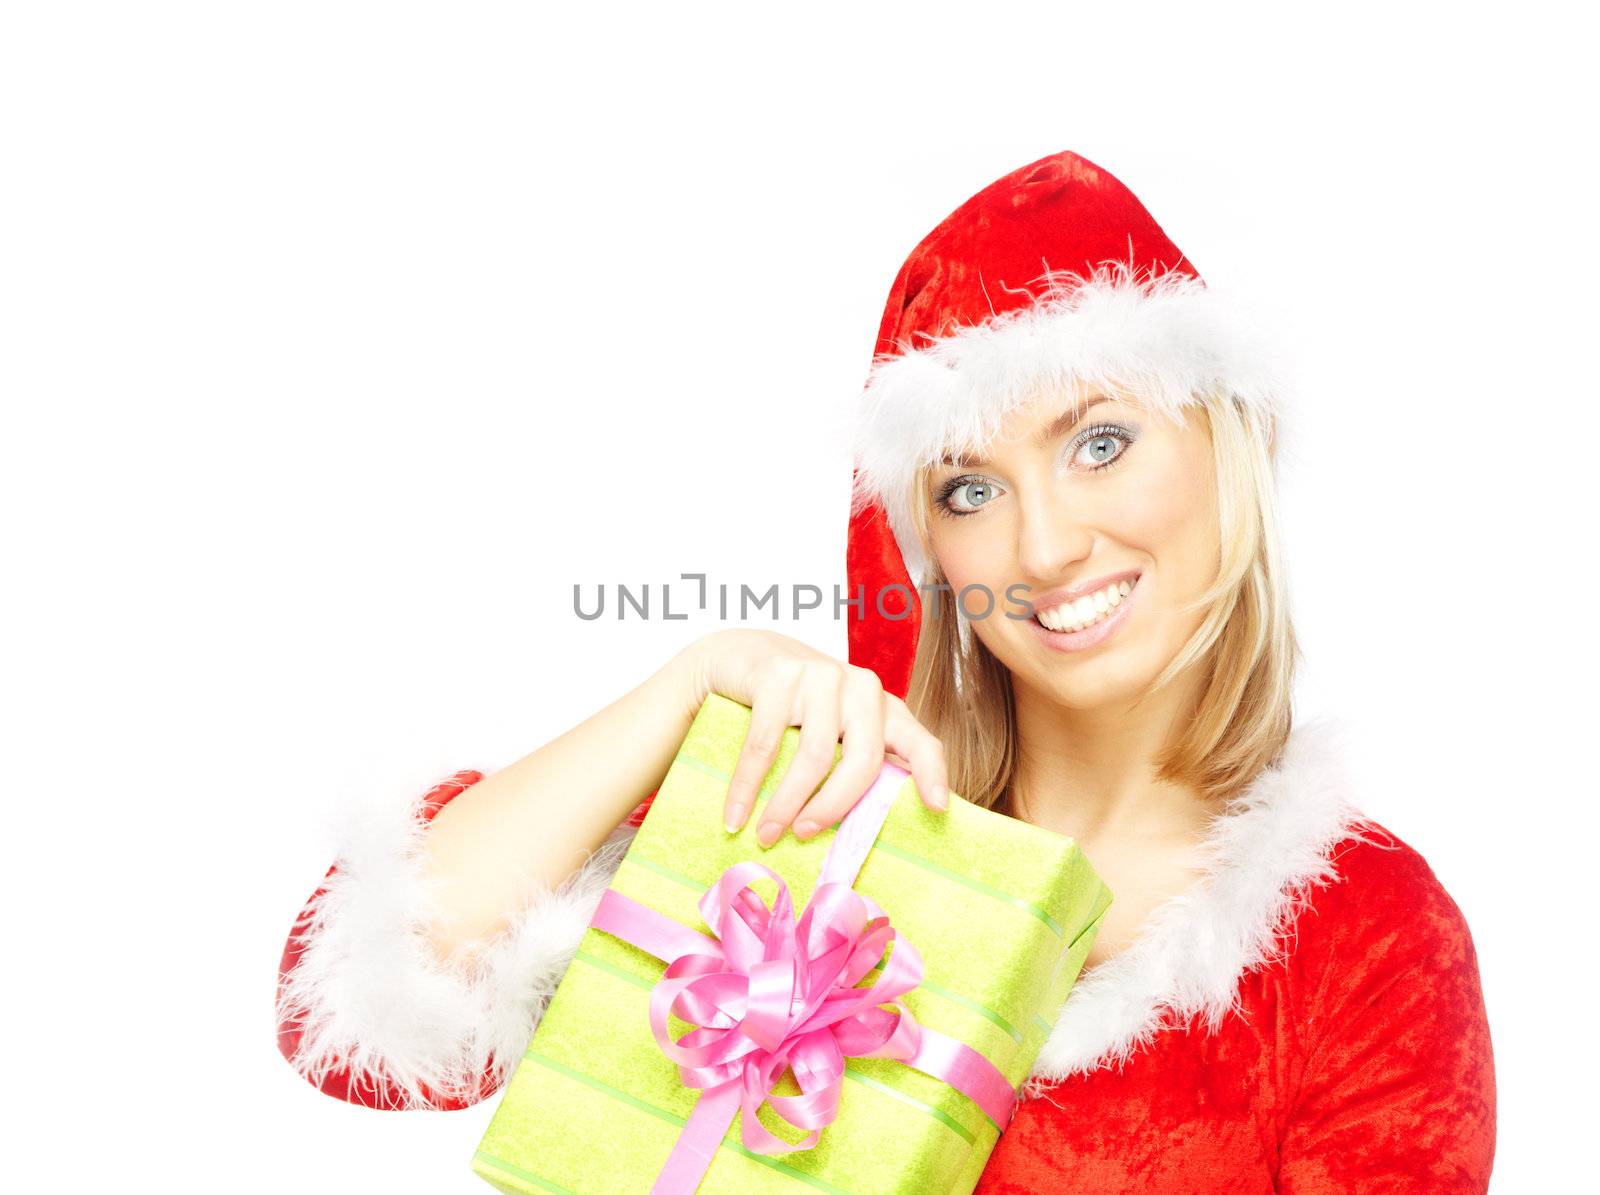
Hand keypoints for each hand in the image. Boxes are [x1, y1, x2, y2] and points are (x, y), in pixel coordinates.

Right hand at [681, 629, 948, 847]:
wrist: (737, 655)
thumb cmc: (791, 709)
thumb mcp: (831, 731)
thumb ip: (850, 764)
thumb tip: (856, 834)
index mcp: (882, 707)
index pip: (919, 741)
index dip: (932, 774)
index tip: (936, 808)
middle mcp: (860, 686)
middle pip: (863, 760)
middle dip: (833, 806)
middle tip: (805, 836)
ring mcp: (821, 675)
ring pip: (814, 756)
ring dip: (786, 804)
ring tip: (766, 835)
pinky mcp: (779, 675)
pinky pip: (765, 744)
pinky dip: (747, 786)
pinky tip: (736, 815)